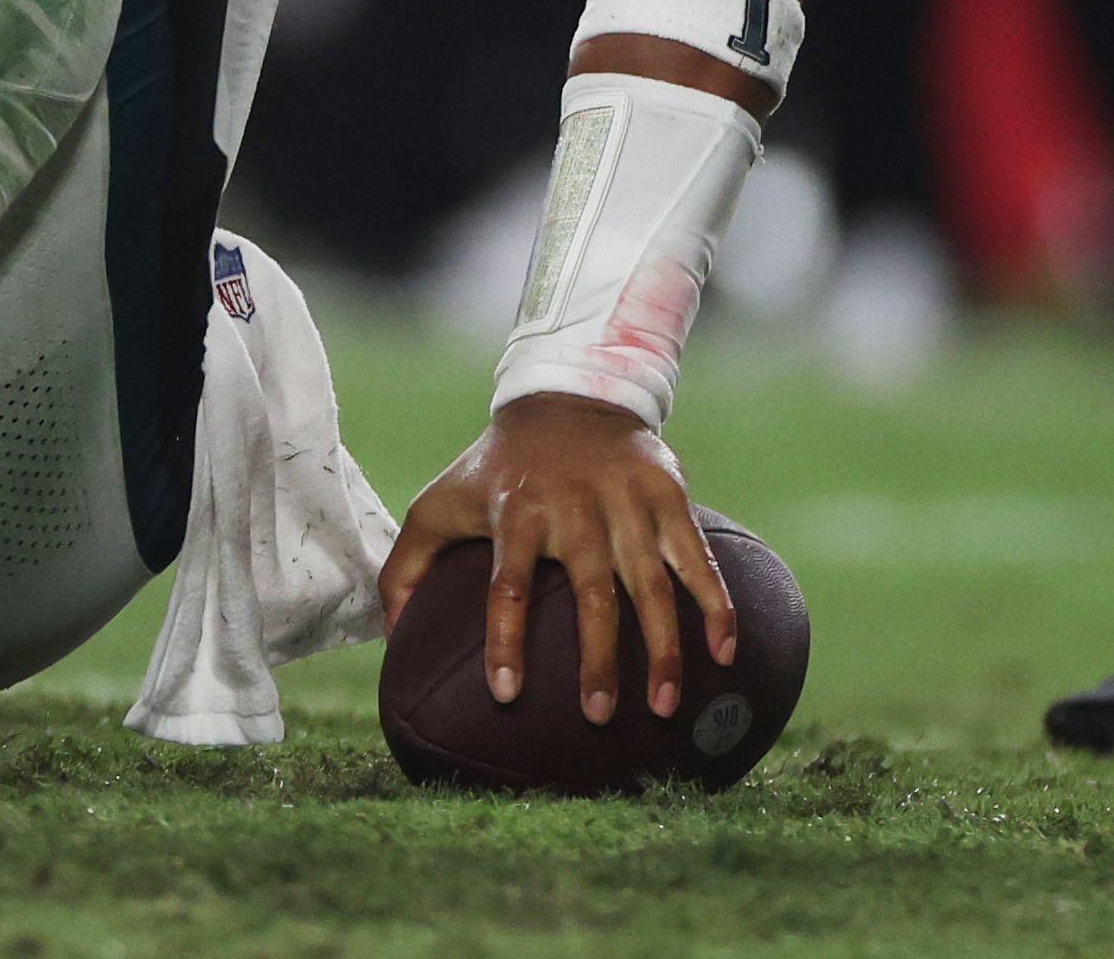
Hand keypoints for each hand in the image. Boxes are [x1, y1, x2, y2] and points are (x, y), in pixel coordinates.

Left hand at [380, 395, 736, 726]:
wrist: (567, 396)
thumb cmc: (496, 468)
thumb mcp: (440, 502)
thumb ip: (406, 566)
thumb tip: (389, 636)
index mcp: (516, 512)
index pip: (506, 585)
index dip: (505, 640)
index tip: (504, 694)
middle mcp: (574, 508)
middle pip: (591, 593)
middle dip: (598, 660)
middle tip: (599, 717)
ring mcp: (626, 502)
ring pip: (652, 585)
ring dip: (662, 649)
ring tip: (664, 708)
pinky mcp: (668, 495)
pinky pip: (698, 559)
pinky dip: (716, 605)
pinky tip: (724, 655)